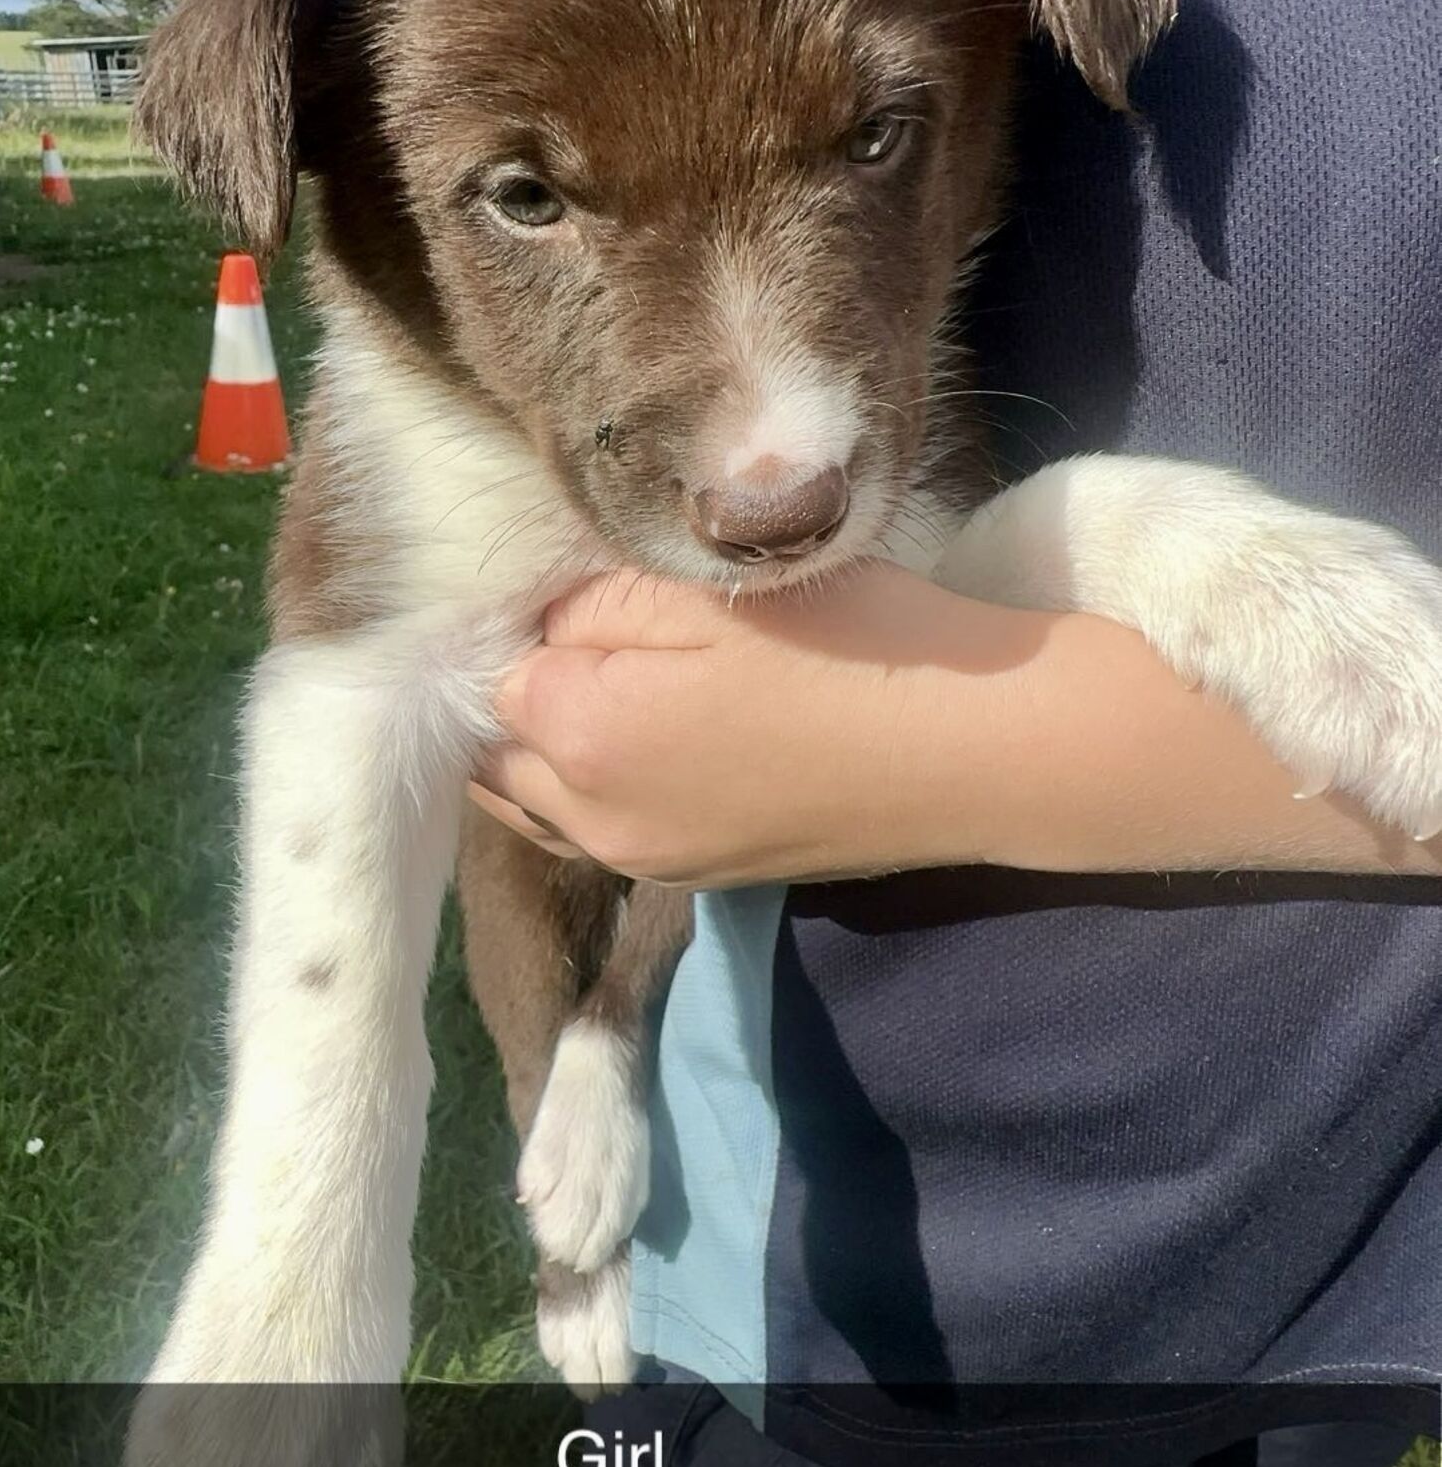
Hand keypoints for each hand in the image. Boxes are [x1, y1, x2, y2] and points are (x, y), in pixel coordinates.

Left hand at [470, 564, 994, 886]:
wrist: (970, 750)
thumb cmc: (844, 648)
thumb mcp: (706, 588)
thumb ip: (592, 601)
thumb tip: (538, 627)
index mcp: (578, 736)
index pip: (495, 670)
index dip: (533, 622)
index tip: (588, 589)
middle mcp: (592, 821)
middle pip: (502, 751)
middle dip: (523, 695)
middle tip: (585, 631)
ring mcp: (646, 862)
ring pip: (540, 808)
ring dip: (545, 752)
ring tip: (594, 689)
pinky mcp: (697, 877)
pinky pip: (599, 836)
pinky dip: (592, 793)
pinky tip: (638, 748)